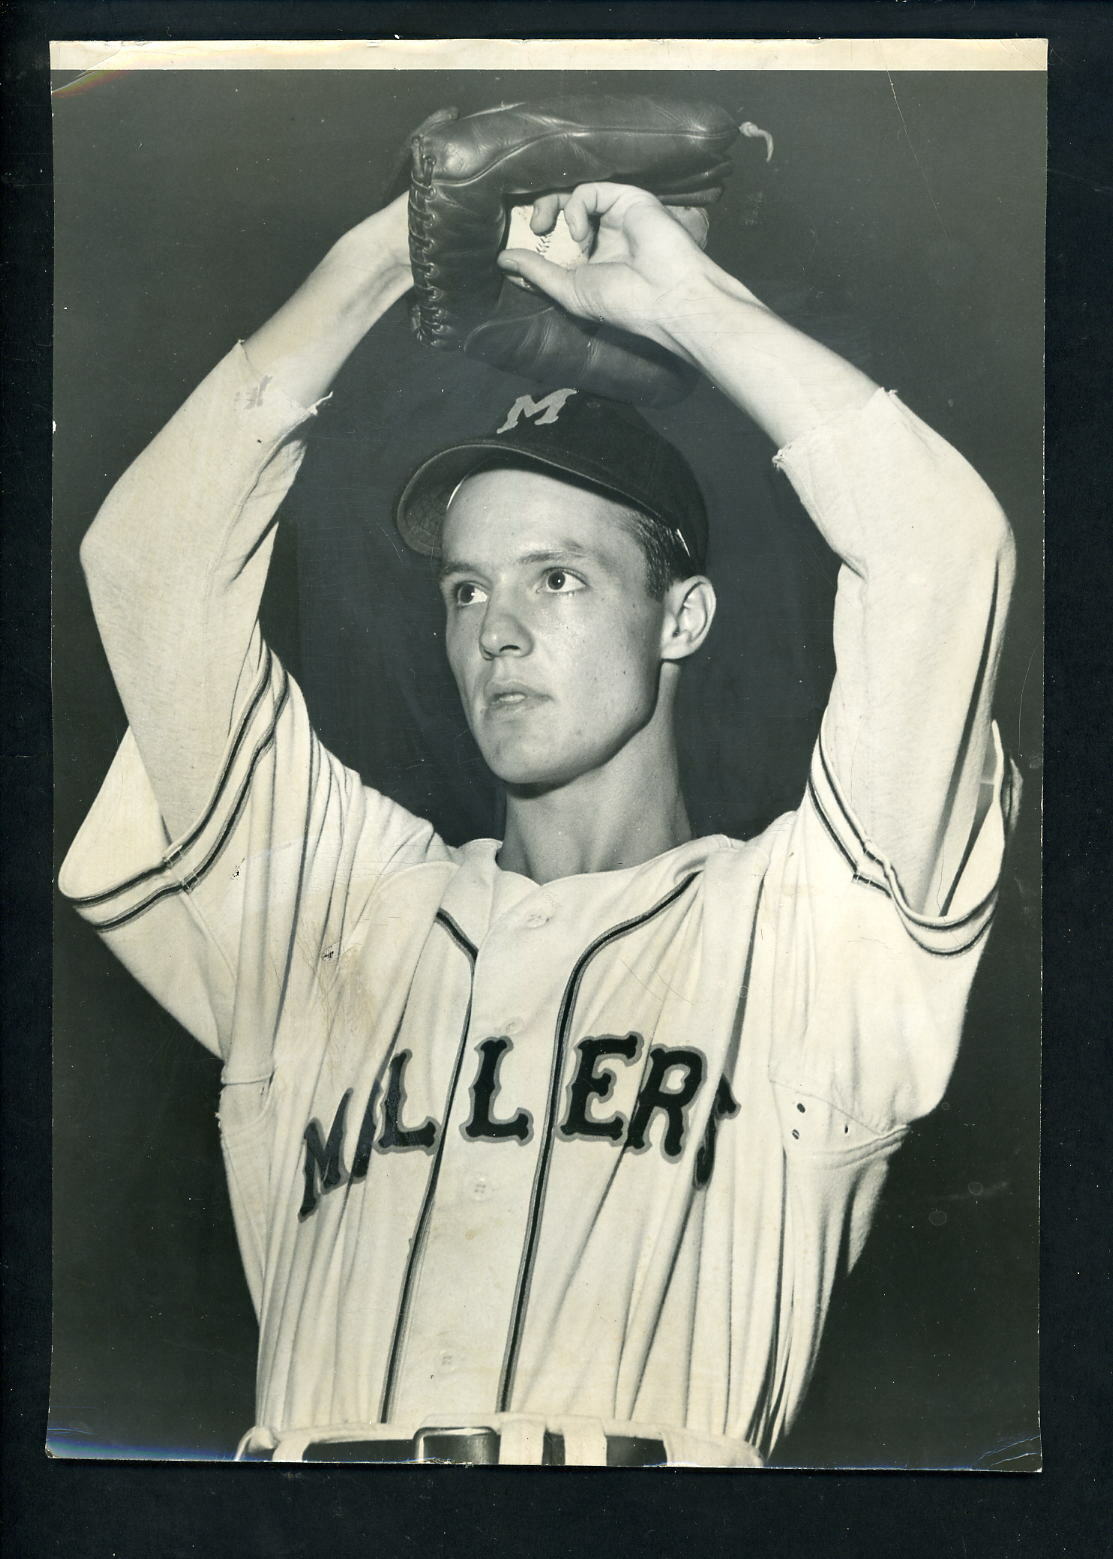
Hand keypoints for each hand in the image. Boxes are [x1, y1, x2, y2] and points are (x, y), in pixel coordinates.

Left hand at [496, 182, 726, 359]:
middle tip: (534, 228)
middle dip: (540, 213)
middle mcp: (603, 236)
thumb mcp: (569, 291)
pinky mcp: (627, 198)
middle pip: (560, 211)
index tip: (518, 248)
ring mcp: (616, 216)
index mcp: (592, 260)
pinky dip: (575, 207)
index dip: (535, 239)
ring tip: (548, 228)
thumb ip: (537, 272)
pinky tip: (580, 232)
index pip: (555, 240)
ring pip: (571, 195)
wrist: (665, 295)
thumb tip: (503, 260)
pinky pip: (589, 190)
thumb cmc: (623, 302)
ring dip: (553, 207)